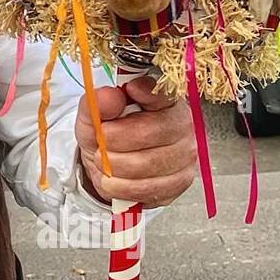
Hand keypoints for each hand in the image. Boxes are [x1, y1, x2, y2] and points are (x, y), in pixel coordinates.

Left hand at [75, 75, 195, 208]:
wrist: (109, 167)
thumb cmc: (108, 134)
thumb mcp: (93, 115)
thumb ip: (97, 102)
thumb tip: (108, 95)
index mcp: (164, 100)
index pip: (163, 93)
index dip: (147, 93)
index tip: (129, 91)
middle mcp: (182, 125)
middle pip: (148, 132)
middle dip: (113, 141)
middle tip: (100, 142)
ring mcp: (185, 155)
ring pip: (145, 164)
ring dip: (114, 165)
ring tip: (103, 161)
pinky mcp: (180, 182)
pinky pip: (147, 188)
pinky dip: (121, 186)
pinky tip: (113, 179)